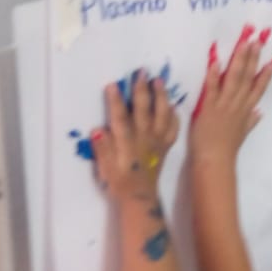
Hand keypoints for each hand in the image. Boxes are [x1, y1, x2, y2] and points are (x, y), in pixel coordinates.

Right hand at [92, 71, 179, 200]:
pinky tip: (173, 107)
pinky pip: (173, 129)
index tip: (112, 85)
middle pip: (143, 110)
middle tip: (141, 72)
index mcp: (126, 143)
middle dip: (142, 90)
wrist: (140, 199)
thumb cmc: (120, 183)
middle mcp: (143, 138)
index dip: (116, 101)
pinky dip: (174, 117)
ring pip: (161, 115)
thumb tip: (97, 130)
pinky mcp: (165, 147)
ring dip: (161, 97)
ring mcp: (157, 142)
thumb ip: (102, 149)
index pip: (120, 118)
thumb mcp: (105, 168)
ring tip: (159, 81)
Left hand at [189, 26, 271, 162]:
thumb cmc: (225, 149)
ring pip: (235, 79)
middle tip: (258, 41)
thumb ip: (250, 122)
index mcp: (245, 111)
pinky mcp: (209, 107)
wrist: (214, 161)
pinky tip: (216, 61)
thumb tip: (260, 113)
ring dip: (240, 60)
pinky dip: (214, 75)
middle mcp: (237, 105)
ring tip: (244, 44)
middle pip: (248, 79)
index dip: (265, 75)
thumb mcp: (241, 135)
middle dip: (253, 59)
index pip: (258, 89)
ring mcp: (224, 105)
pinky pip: (212, 88)